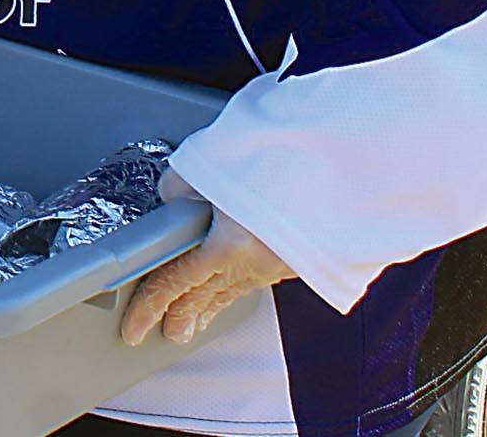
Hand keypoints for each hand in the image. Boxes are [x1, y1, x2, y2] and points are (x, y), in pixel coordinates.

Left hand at [120, 170, 297, 346]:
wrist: (353, 159)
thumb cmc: (285, 154)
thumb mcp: (215, 159)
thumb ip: (184, 183)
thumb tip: (172, 196)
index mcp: (230, 244)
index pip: (177, 283)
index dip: (150, 306)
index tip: (133, 328)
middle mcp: (258, 262)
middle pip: (209, 295)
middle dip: (185, 316)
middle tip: (170, 333)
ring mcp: (285, 263)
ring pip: (239, 289)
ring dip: (215, 304)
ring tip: (201, 318)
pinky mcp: (308, 255)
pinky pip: (264, 275)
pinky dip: (245, 283)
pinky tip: (243, 281)